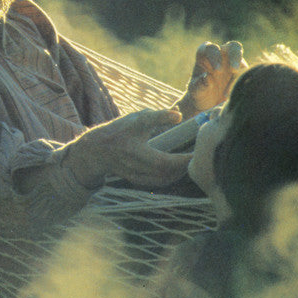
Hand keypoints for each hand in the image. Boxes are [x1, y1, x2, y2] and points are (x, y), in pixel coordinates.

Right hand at [62, 109, 191, 189]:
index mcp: (135, 149)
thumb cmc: (120, 130)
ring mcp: (135, 175)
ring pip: (163, 179)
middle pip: (166, 172)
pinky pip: (159, 182)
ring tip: (190, 161)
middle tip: (199, 156)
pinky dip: (171, 176)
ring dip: (179, 172)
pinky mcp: (137, 181)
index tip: (197, 152)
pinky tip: (179, 169)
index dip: (182, 159)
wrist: (98, 150)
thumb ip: (158, 116)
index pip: (164, 160)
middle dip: (184, 166)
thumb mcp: (137, 118)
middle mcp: (134, 165)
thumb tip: (178, 116)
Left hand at [177, 41, 247, 117]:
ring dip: (240, 72)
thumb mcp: (196, 91)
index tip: (217, 70)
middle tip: (233, 70)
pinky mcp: (242, 72)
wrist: (208, 103)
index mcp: (205, 55)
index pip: (210, 48)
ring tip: (232, 88)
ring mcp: (233, 62)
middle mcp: (220, 55)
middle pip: (233, 46)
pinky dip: (242, 83)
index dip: (215, 56)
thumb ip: (199, 84)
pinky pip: (247, 74)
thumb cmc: (199, 93)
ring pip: (243, 60)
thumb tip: (207, 78)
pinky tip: (233, 94)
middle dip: (235, 56)